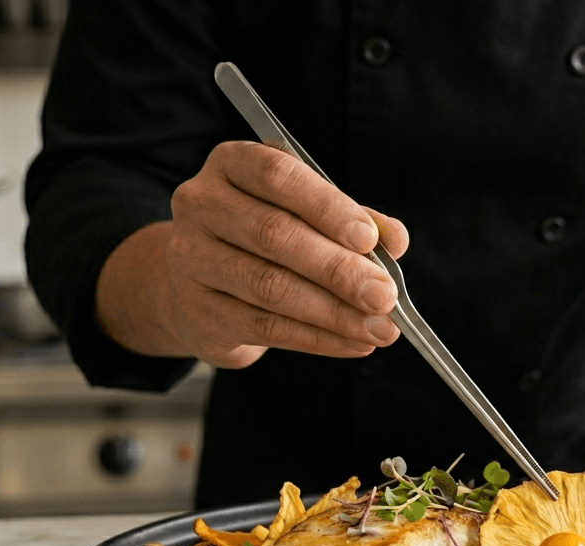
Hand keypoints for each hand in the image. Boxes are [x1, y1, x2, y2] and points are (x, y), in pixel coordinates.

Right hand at [96, 141, 409, 367]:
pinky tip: (354, 342)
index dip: (326, 206)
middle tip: (384, 296)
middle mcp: (201, 205)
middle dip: (338, 269)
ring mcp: (190, 260)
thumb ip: (353, 218)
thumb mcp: (306, 214)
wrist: (197, 285)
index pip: (278, 175)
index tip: (369, 238)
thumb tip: (394, 238)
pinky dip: (318, 338)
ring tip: (379, 328)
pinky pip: (265, 327)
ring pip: (270, 287)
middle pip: (274, 235)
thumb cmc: (264, 239)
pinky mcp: (197, 312)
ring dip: (334, 312)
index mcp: (232, 164)